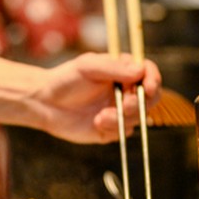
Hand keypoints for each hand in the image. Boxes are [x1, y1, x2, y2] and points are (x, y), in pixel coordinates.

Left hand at [33, 52, 161, 143]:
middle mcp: (125, 89)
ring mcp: (120, 109)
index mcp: (122, 70)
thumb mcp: (87, 67)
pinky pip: (125, 131)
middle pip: (151, 97)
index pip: (148, 71)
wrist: (45, 103)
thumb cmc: (65, 79)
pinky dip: (114, 128)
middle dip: (140, 103)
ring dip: (122, 118)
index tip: (148, 87)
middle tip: (125, 105)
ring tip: (100, 116)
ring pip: (139, 117)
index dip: (153, 79)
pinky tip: (96, 122)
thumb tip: (140, 70)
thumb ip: (113, 67)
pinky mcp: (113, 128)